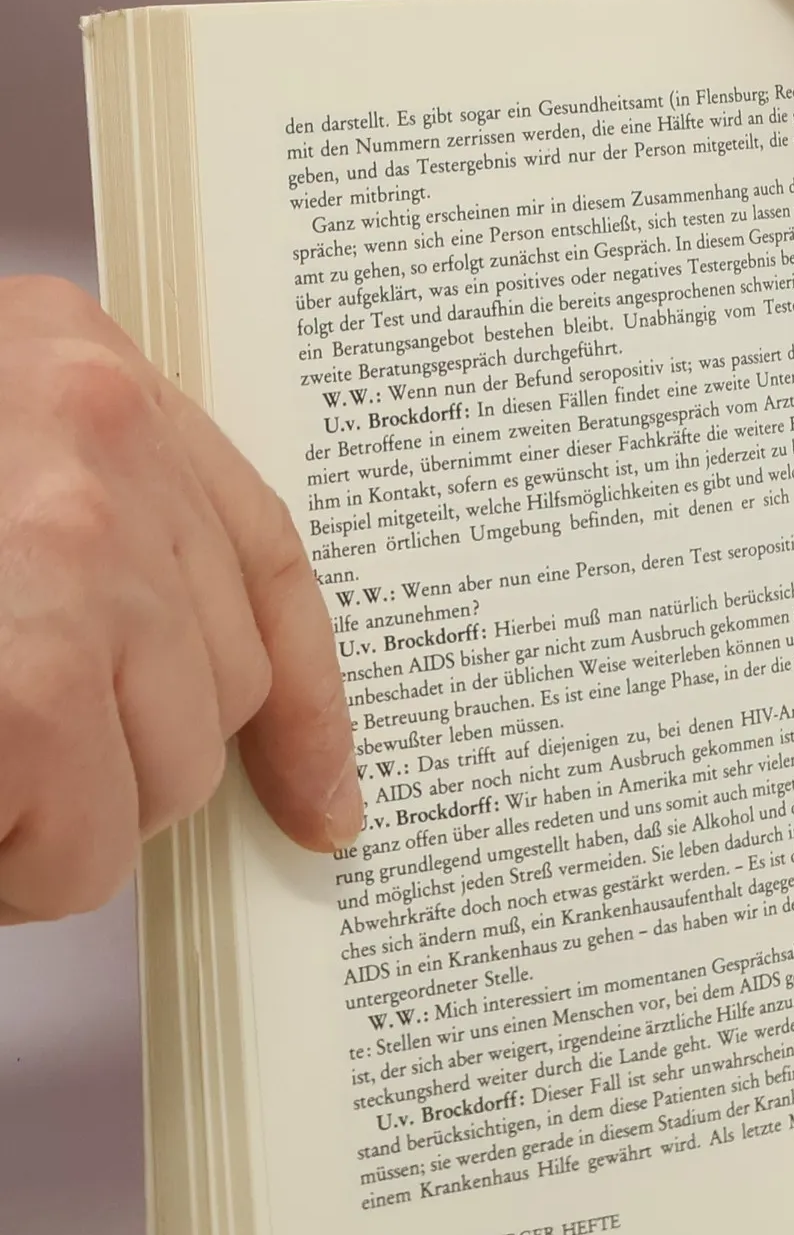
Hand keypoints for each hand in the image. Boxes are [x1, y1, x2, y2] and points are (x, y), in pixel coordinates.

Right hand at [0, 277, 357, 921]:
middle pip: (219, 687)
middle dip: (119, 764)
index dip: (305, 701)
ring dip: (54, 824)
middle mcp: (99, 437)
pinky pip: (75, 846)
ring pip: (162, 781)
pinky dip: (6, 869)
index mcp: (76, 366)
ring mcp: (67, 553)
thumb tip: (192, 689)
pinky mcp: (25, 683)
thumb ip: (72, 524)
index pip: (265, 557)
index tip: (322, 803)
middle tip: (2, 763)